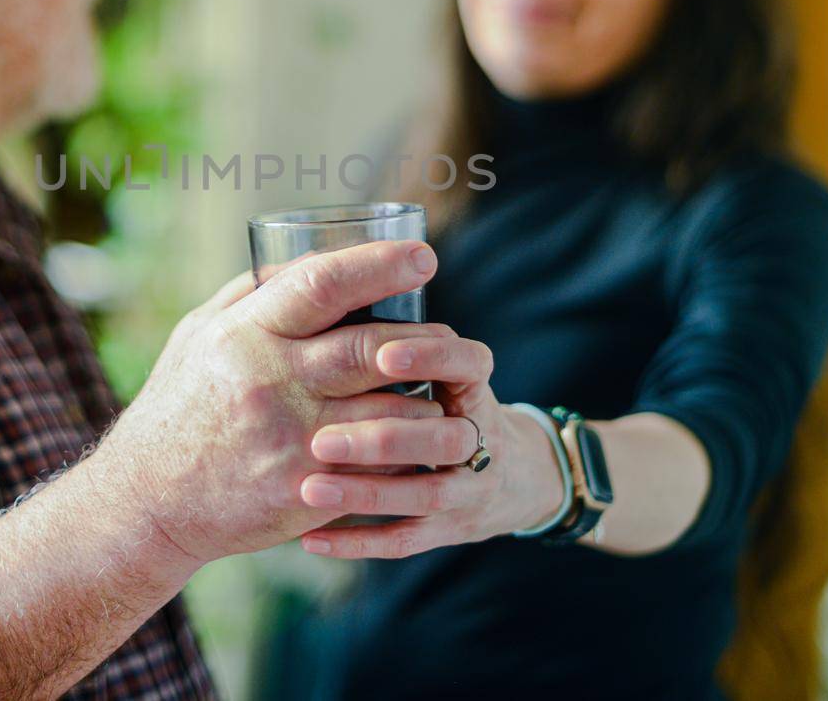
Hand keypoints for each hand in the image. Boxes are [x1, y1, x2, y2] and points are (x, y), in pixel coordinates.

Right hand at [95, 240, 487, 569]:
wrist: (149, 501)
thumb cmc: (178, 406)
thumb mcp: (198, 334)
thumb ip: (252, 296)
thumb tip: (312, 257)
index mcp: (244, 335)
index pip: (321, 286)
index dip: (379, 265)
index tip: (423, 257)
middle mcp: (271, 383)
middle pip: (369, 346)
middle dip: (423, 334)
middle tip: (450, 330)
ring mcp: (292, 440)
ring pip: (390, 410)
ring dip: (428, 396)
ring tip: (446, 385)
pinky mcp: (306, 490)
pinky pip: (381, 465)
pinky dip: (411, 448)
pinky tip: (423, 436)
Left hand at [293, 337, 567, 558]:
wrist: (518, 477)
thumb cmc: (453, 404)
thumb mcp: (448, 370)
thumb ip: (403, 342)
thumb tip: (333, 286)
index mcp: (474, 390)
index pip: (469, 366)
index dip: (431, 358)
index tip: (382, 355)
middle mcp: (479, 440)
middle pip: (441, 439)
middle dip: (381, 440)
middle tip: (321, 437)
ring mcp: (467, 491)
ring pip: (422, 496)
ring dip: (364, 494)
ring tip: (308, 488)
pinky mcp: (448, 532)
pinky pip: (404, 541)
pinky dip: (358, 540)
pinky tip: (310, 539)